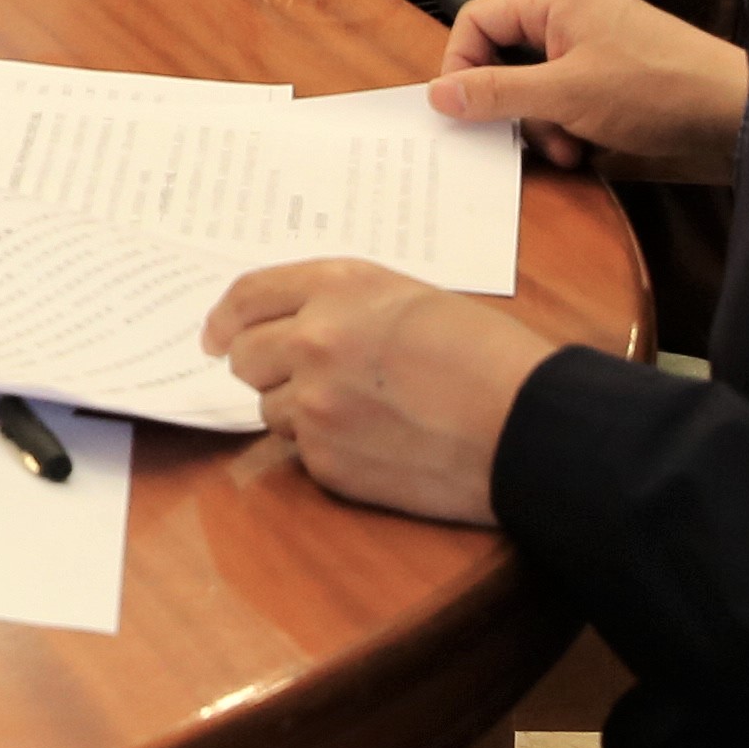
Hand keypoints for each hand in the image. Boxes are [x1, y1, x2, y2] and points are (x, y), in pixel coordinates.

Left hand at [209, 259, 552, 526]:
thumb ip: (345, 307)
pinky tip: (378, 445)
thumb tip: (294, 327)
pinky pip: (302, 453)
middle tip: (297, 379)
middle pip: (244, 356)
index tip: (214, 335)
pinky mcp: (328, 460)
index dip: (225, 317)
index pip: (247, 295)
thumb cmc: (493, 360)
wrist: (534, 429)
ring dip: (299, 412)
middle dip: (263, 368)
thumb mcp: (414, 301)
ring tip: (363, 414)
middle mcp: (313, 339)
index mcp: (337, 287)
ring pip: (268, 409)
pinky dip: (329, 451)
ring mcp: (315, 403)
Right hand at [432, 0, 748, 175]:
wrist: (743, 117)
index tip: (464, 109)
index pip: (478, 20)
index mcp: (556, 2)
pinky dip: (569, 128)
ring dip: (542, 125)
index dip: (462, 64)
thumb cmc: (659, 91)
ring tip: (569, 149)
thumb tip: (437, 94)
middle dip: (511, 104)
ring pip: (536, 86)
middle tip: (525, 136)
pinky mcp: (616, 82)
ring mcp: (597, 51)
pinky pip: (568, 101)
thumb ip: (498, 92)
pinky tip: (589, 150)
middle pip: (505, 56)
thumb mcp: (567, 94)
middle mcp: (572, 19)